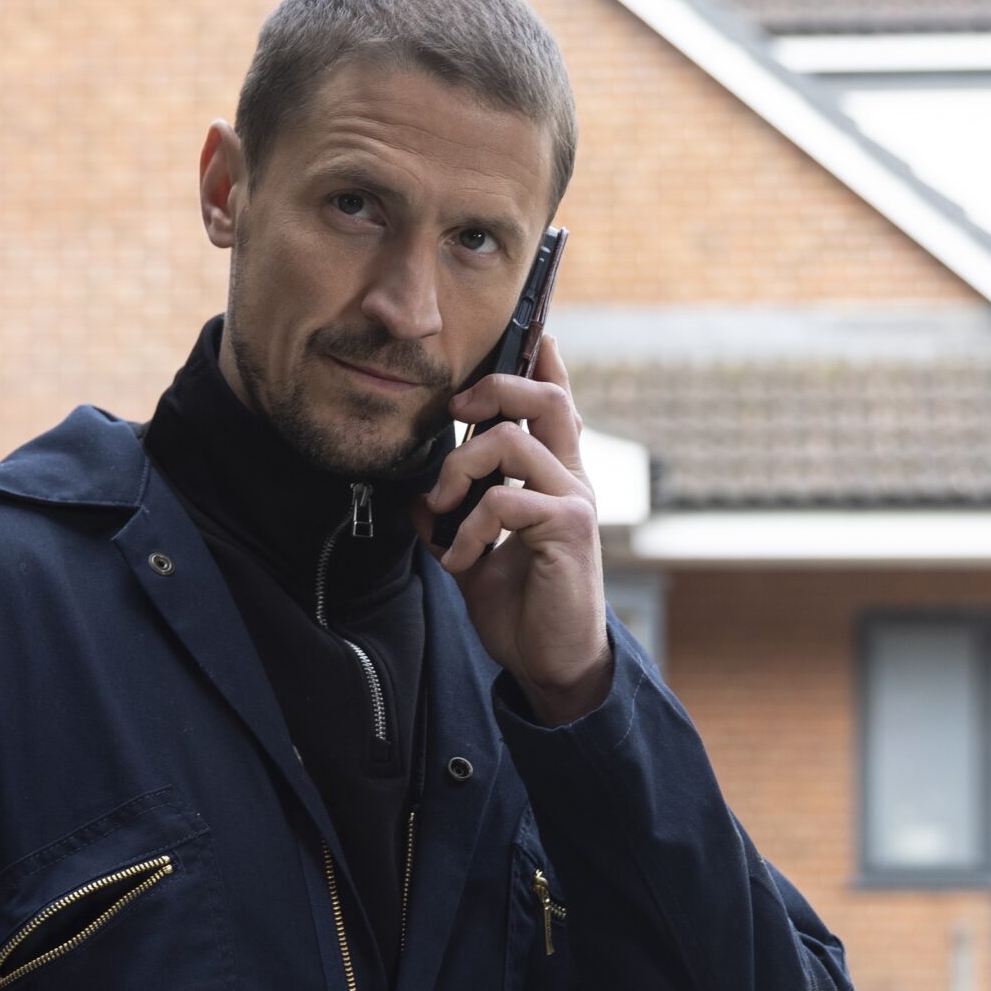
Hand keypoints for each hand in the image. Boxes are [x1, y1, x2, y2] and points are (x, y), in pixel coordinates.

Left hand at [410, 332, 612, 725]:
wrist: (553, 663)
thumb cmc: (522, 606)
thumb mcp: (475, 555)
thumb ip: (454, 520)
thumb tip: (417, 498)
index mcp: (552, 476)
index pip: (556, 402)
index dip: (545, 359)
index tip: (533, 327)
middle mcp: (569, 478)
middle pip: (546, 397)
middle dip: (494, 388)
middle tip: (455, 411)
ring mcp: (573, 501)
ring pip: (512, 442)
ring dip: (461, 471)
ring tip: (444, 513)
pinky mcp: (568, 530)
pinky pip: (506, 500)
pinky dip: (469, 529)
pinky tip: (460, 562)